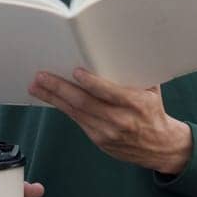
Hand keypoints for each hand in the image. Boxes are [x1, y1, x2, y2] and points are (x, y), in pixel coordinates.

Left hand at [29, 68, 191, 174]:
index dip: (91, 83)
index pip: (109, 93)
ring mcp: (108, 133)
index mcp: (136, 104)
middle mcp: (120, 120)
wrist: (161, 147)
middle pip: (85, 103)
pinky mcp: (99, 140)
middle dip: (60, 88)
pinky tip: (50, 99)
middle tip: (41, 76)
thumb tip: (117, 49)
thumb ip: (134, 74)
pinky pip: (77, 121)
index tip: (75, 72)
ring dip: (53, 99)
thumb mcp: (151, 90)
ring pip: (75, 113)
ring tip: (36, 86)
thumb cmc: (154, 111)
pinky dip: (63, 108)